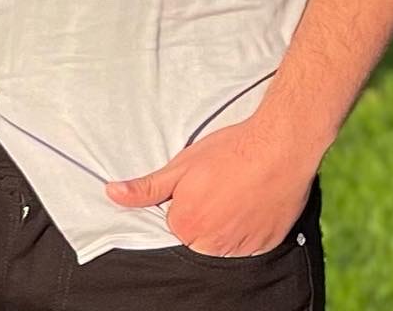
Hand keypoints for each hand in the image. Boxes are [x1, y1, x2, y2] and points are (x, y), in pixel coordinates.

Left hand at [104, 113, 314, 257]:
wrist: (279, 146)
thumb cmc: (230, 151)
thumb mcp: (182, 164)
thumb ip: (146, 187)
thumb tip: (112, 194)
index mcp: (186, 225)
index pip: (175, 221)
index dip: (186, 198)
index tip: (200, 181)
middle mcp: (211, 244)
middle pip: (198, 235)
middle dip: (205, 213)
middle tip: (220, 183)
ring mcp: (240, 247)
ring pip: (224, 240)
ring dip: (227, 221)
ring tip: (238, 188)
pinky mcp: (266, 244)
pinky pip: (249, 242)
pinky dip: (250, 225)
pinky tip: (254, 199)